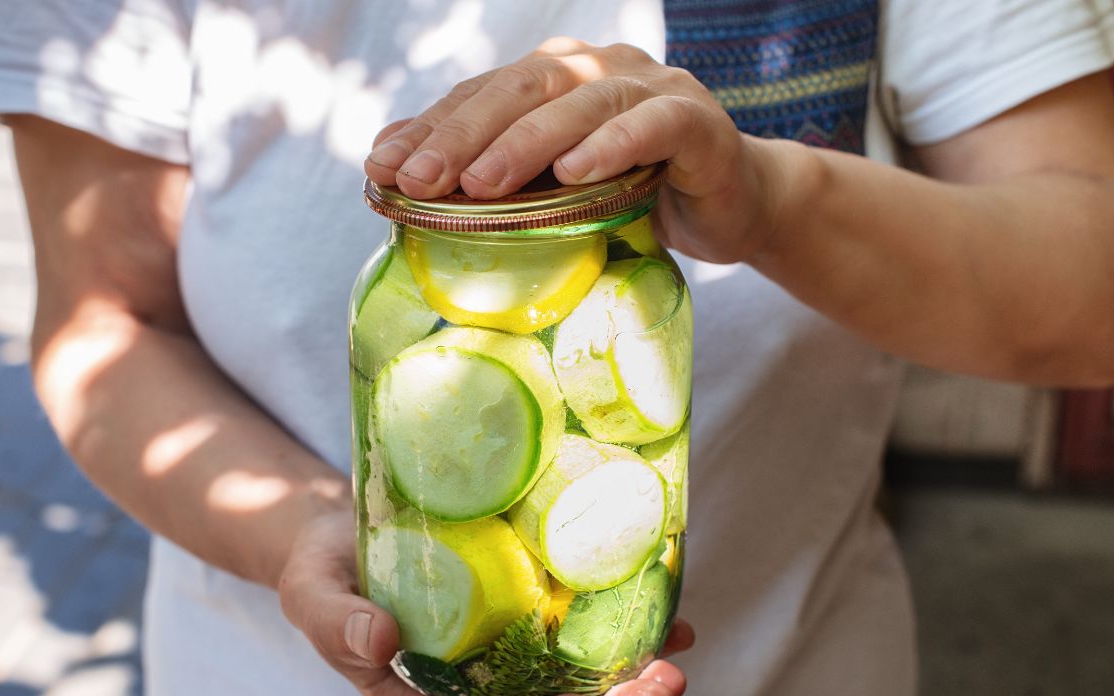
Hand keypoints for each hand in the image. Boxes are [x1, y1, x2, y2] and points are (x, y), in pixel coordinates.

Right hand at [279, 509, 693, 695]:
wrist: (336, 533)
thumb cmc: (319, 571)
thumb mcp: (310, 594)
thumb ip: (335, 622)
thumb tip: (382, 642)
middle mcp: (471, 685)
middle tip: (663, 687)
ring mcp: (499, 649)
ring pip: (571, 678)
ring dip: (627, 676)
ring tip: (675, 657)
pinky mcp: (516, 609)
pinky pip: (573, 629)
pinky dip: (620, 625)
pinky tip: (664, 612)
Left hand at [363, 37, 783, 264]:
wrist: (730, 206)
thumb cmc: (634, 196)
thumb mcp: (554, 188)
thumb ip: (491, 171)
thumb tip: (393, 162)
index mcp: (559, 79)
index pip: (485, 95)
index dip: (431, 128)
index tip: (382, 167)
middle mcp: (601, 70)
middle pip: (523, 89)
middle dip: (465, 134)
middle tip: (421, 179)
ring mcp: (651, 89)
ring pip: (581, 103)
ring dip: (528, 142)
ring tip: (482, 184)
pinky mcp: (697, 121)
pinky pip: (652, 126)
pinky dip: (612, 144)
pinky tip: (576, 171)